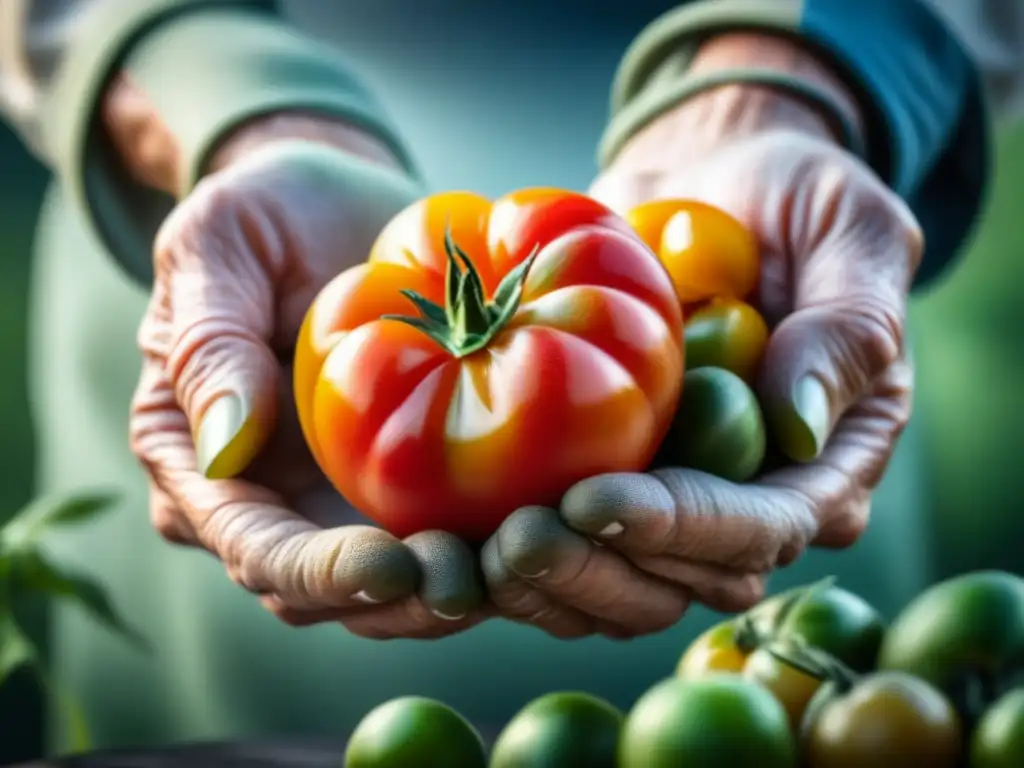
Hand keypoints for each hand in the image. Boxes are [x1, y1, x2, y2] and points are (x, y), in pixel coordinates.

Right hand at [128, 115, 486, 637]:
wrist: (334, 204)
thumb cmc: (264, 215)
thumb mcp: (215, 247)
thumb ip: (207, 343)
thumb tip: (222, 452)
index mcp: (201, 465)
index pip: (255, 549)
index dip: (321, 573)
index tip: (393, 564)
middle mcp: (272, 501)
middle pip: (329, 593)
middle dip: (399, 601)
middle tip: (474, 576)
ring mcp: (341, 498)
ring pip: (394, 584)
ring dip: (454, 590)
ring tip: (519, 558)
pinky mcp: (405, 482)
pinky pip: (447, 531)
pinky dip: (488, 542)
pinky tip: (541, 521)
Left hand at [483, 37, 921, 638]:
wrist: (711, 183)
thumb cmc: (796, 199)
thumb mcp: (851, 232)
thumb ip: (848, 327)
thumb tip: (802, 427)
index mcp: (824, 463)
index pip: (762, 527)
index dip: (683, 528)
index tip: (595, 500)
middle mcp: (747, 497)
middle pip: (679, 577)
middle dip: (597, 570)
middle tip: (514, 539)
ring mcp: (670, 492)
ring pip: (613, 579)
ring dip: (542, 580)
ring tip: (470, 551)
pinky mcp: (604, 474)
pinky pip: (561, 532)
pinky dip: (503, 546)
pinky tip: (443, 534)